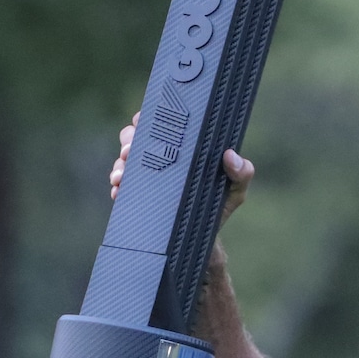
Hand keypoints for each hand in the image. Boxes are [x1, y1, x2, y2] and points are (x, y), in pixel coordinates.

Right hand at [109, 112, 255, 222]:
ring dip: (119, 165)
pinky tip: (118, 191)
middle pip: (134, 137)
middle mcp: (161, 158)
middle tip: (130, 151)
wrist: (202, 239)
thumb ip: (241, 173)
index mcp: (182, 149)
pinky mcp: (137, 195)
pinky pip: (120, 186)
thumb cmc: (219, 206)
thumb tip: (231, 156)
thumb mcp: (235, 190)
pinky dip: (117, 186)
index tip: (142, 120)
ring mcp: (146, 176)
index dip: (148, 118)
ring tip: (122, 176)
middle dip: (128, 140)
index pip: (160, 124)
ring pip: (123, 161)